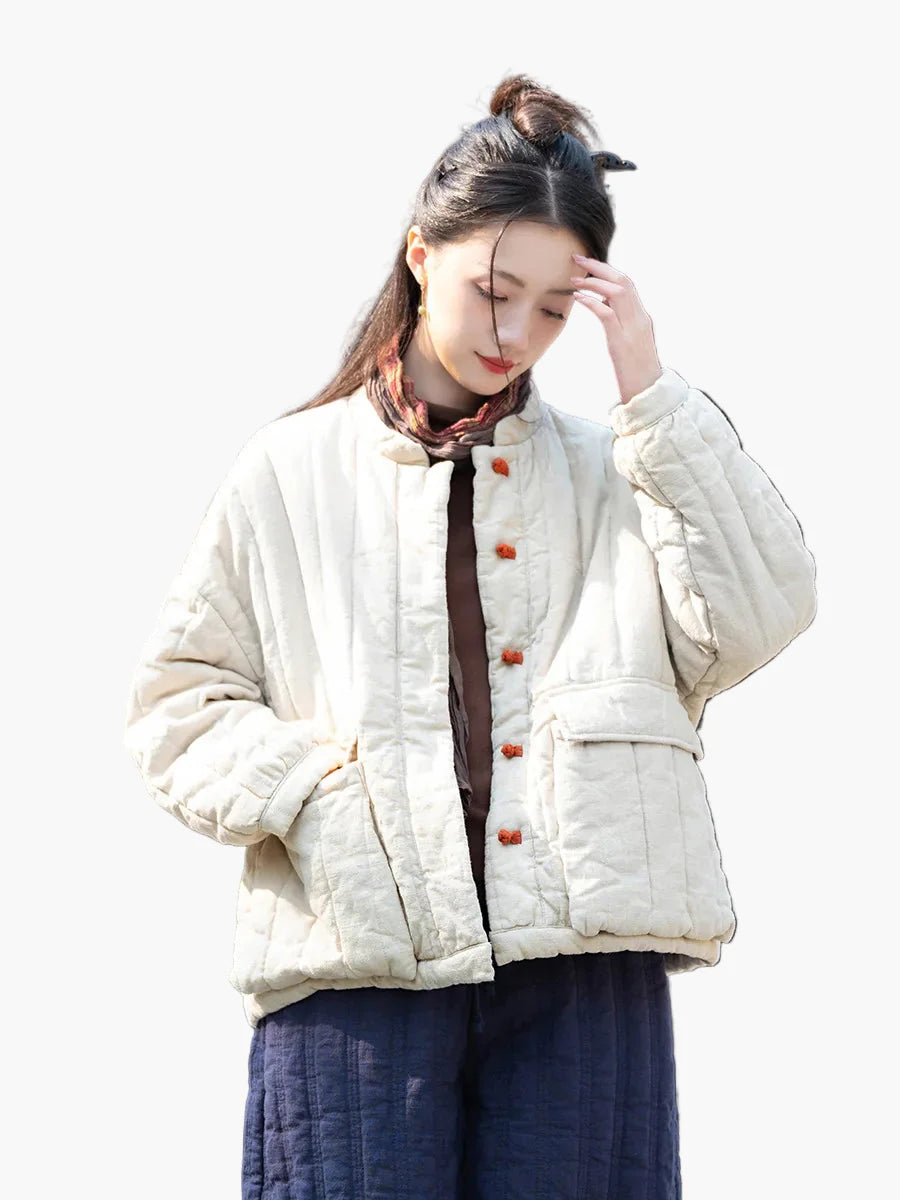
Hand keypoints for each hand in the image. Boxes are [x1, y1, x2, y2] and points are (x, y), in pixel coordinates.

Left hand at [570, 254, 663, 404]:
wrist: (649, 395)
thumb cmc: (637, 374)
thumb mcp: (631, 345)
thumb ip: (622, 325)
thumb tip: (605, 310)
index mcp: (642, 318)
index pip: (627, 284)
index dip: (607, 270)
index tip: (589, 263)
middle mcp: (640, 319)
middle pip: (623, 281)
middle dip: (599, 266)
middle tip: (578, 258)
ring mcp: (633, 330)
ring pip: (617, 292)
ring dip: (594, 281)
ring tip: (575, 278)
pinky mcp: (622, 343)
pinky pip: (607, 314)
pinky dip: (592, 302)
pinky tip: (579, 298)